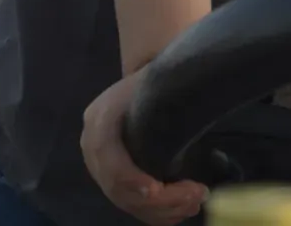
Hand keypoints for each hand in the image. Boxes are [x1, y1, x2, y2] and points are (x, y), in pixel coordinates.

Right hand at [80, 66, 209, 224]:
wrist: (143, 85)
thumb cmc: (155, 79)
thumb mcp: (156, 79)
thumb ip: (164, 93)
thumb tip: (197, 101)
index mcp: (100, 119)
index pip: (107, 155)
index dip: (129, 177)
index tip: (158, 189)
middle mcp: (93, 147)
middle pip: (118, 187)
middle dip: (159, 199)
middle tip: (197, 195)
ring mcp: (101, 167)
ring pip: (126, 201)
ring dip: (162, 210)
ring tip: (196, 203)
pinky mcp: (114, 179)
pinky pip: (131, 205)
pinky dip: (156, 214)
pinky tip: (182, 211)